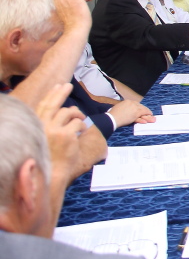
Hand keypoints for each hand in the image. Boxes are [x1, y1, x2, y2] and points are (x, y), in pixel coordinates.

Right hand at [35, 83, 85, 198]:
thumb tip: (65, 111)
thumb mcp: (45, 137)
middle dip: (62, 93)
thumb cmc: (49, 157)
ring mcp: (54, 129)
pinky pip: (78, 123)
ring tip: (81, 120)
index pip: (44, 105)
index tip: (58, 86)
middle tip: (68, 86)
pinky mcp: (66, 135)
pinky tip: (82, 132)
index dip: (52, 95)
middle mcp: (43, 125)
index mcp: (37, 125)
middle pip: (55, 104)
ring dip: (77, 114)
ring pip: (68, 112)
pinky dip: (82, 125)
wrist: (51, 172)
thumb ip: (51, 124)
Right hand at [107, 100, 154, 127]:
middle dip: (145, 110)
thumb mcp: (119, 108)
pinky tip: (150, 116)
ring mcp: (134, 107)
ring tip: (151, 116)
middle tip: (148, 114)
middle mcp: (132, 103)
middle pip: (141, 106)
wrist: (112, 118)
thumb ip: (124, 108)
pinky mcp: (136, 113)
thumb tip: (126, 111)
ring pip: (143, 110)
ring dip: (148, 114)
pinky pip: (144, 113)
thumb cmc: (113, 115)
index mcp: (127, 101)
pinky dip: (147, 115)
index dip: (140, 108)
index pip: (136, 104)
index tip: (142, 110)